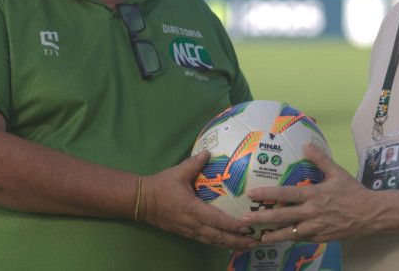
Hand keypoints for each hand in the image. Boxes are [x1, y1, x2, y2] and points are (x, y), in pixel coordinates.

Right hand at [139, 151, 257, 250]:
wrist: (142, 201)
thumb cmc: (161, 186)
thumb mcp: (177, 172)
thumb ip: (194, 164)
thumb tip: (208, 152)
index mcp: (192, 208)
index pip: (217, 220)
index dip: (233, 225)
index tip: (248, 225)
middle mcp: (192, 223)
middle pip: (218, 237)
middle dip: (238, 241)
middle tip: (256, 241)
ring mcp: (189, 231)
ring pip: (213, 242)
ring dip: (231, 245)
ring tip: (248, 246)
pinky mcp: (186, 233)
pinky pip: (206, 241)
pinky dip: (220, 244)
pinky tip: (229, 244)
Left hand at [243, 142, 376, 243]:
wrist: (373, 214)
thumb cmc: (354, 192)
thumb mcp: (337, 173)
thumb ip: (320, 159)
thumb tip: (307, 144)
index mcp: (314, 195)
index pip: (286, 194)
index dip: (268, 194)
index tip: (252, 195)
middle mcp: (312, 212)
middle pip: (283, 216)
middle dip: (262, 218)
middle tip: (245, 219)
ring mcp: (317, 227)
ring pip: (290, 232)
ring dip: (273, 235)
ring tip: (258, 237)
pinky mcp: (322, 238)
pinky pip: (303, 239)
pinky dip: (291, 239)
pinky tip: (280, 239)